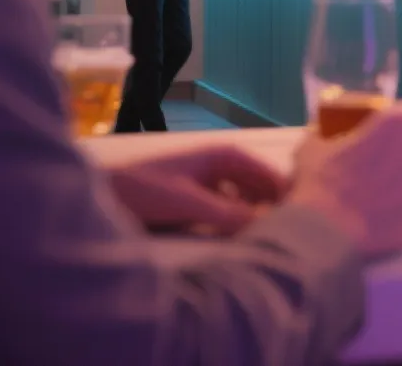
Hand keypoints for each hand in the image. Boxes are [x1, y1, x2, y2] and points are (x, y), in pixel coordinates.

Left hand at [106, 145, 286, 234]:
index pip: (269, 175)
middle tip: (282, 238)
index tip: (300, 220)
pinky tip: (236, 245)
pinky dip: (235, 226)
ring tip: (261, 244)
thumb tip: (267, 226)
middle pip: (260, 190)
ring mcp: (210, 185)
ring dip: (252, 220)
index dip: (286, 196)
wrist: (100, 195)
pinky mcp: (197, 204)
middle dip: (270, 210)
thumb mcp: (189, 202)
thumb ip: (228, 214)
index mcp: (225, 157)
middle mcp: (222, 167)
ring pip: (245, 204)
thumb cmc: (143, 190)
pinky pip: (227, 215)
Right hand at [286, 101, 401, 258]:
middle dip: (397, 155)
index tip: (381, 133)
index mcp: (398, 126)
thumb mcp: (313, 147)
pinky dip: (400, 212)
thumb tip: (322, 131)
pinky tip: (377, 220)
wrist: (324, 235)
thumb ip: (326, 134)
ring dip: (401, 184)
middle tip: (371, 168)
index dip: (395, 123)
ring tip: (372, 198)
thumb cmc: (320, 183)